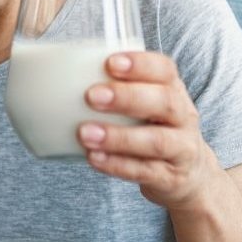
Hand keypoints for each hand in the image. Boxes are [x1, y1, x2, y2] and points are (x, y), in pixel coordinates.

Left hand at [77, 51, 223, 210]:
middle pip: (164, 102)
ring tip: (85, 133)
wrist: (189, 174)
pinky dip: (118, 165)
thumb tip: (52, 72)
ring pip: (156, 141)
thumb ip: (115, 87)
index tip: (110, 63)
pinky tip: (94, 158)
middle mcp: (183, 117)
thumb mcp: (147, 103)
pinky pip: (146, 172)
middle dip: (127, 97)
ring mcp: (181, 149)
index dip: (140, 64)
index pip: (165, 70)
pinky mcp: (171, 178)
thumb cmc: (154, 127)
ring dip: (118, 137)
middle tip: (91, 96)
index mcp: (174, 90)